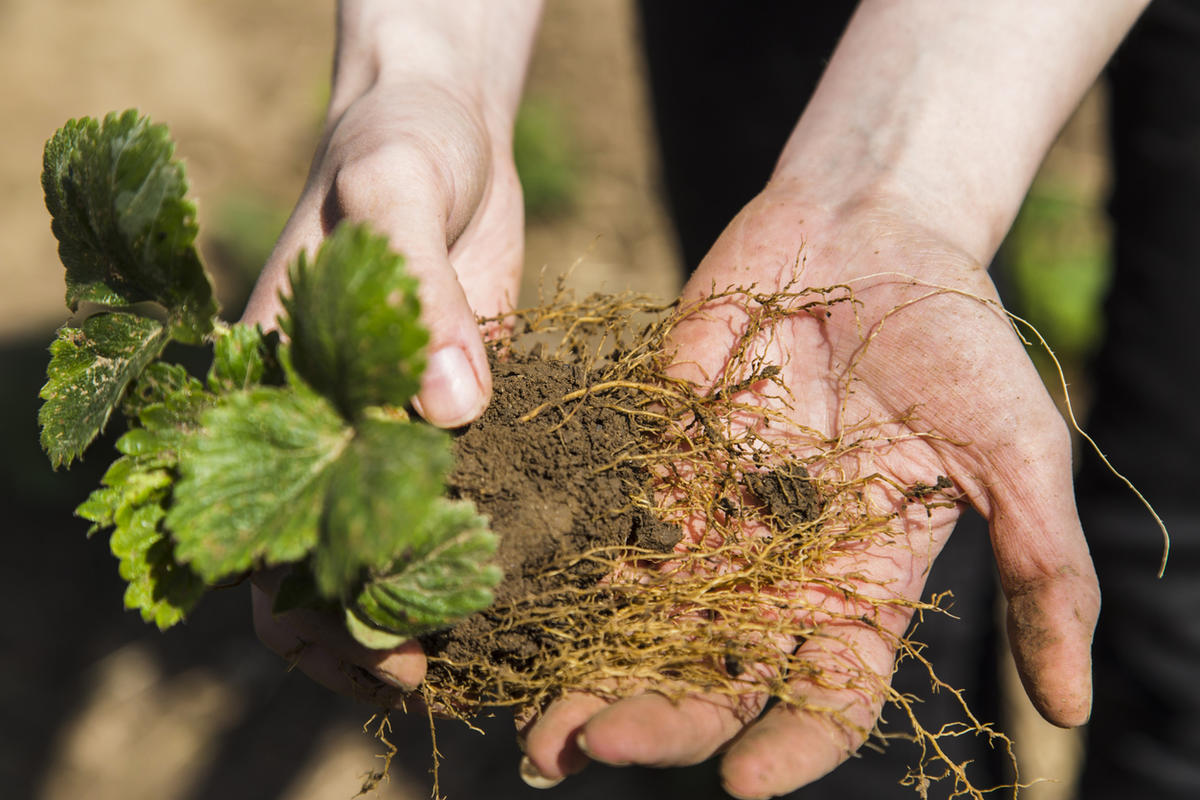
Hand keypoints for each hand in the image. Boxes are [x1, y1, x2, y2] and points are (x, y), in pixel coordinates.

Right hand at [242, 74, 525, 694]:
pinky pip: (468, 492)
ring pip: (402, 545)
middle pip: (333, 567)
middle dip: (379, 630)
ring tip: (494, 644)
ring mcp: (396, 427)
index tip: (389, 651)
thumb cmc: (396, 145)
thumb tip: (454, 409)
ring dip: (435, 601)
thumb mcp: (392, 191)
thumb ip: (413, 293)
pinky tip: (534, 570)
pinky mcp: (461, 412)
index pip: (265, 540)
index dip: (316, 612)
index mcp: (275, 395)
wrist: (445, 127)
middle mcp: (330, 428)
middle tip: (445, 670)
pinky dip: (488, 537)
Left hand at [520, 181, 1099, 797]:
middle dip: (658, 717)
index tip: (744, 782)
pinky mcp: (658, 445)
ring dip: (588, 666)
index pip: (827, 691)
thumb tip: (1070, 711)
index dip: (791, 744)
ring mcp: (712, 505)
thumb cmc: (957, 339)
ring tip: (535, 725)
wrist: (872, 228)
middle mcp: (777, 560)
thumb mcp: (1017, 453)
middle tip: (591, 748)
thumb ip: (1041, 571)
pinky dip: (565, 563)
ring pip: (644, 610)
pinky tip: (519, 603)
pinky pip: (607, 514)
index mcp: (862, 579)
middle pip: (714, 668)